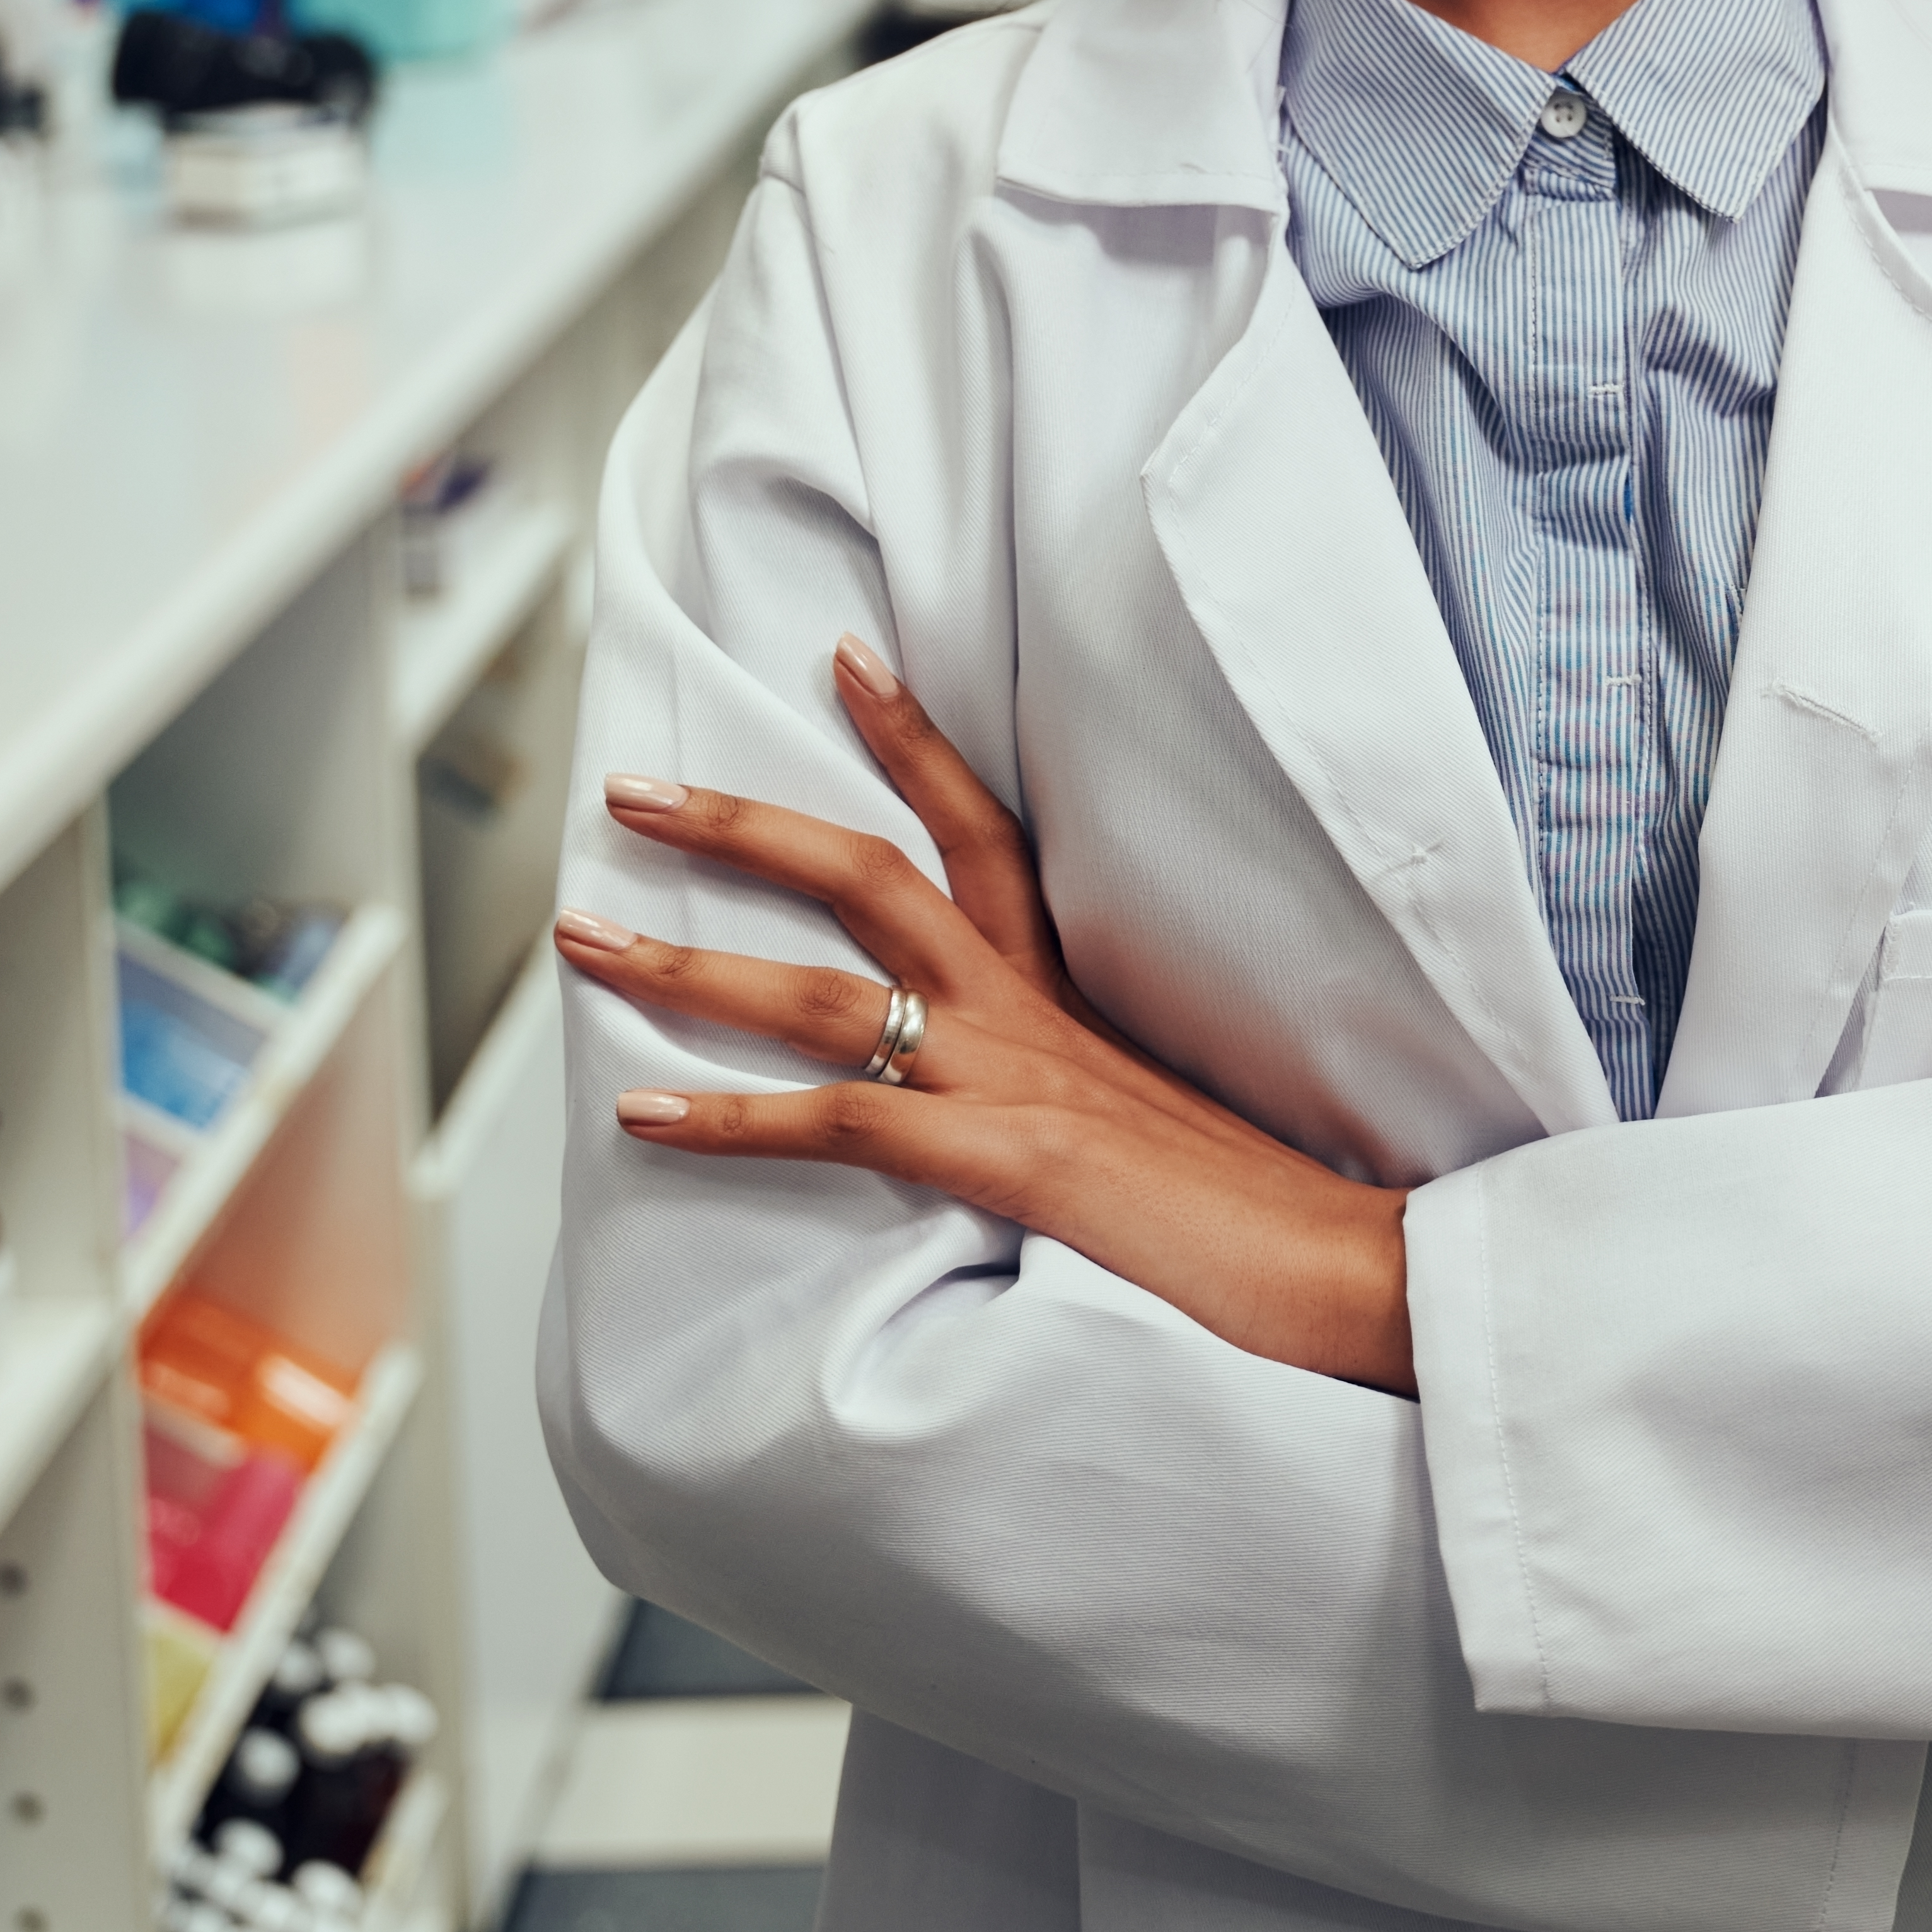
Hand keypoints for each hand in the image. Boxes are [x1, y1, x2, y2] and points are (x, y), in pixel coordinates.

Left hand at [555, 637, 1415, 1393]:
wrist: (1349, 1273)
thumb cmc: (1253, 1216)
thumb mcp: (1149, 1123)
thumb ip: (1073, 1091)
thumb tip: (1018, 1103)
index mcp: (1071, 996)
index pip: (982, 832)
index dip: (910, 741)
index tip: (844, 658)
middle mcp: (1032, 1015)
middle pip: (871, 877)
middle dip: (741, 827)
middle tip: (633, 789)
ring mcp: (1016, 1080)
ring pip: (822, 991)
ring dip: (686, 961)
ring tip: (582, 936)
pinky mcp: (1011, 1161)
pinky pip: (842, 1124)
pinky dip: (731, 1118)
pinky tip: (644, 1115)